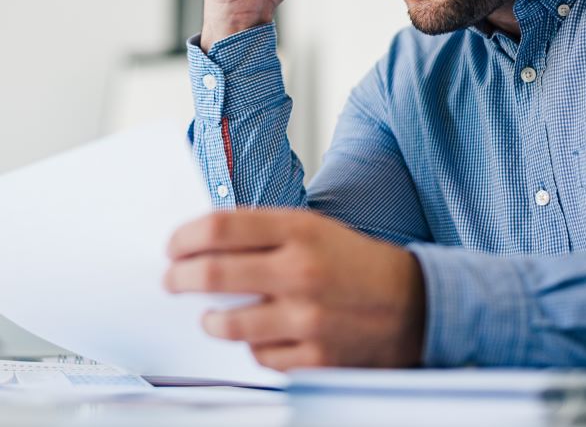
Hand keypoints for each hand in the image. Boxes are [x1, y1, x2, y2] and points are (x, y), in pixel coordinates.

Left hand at [164, 209, 425, 369]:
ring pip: (225, 323)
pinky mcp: (312, 358)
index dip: (184, 238)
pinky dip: (251, 344)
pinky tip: (262, 332)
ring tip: (211, 314)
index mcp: (301, 230)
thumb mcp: (316, 228)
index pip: (220, 227)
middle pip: (211, 274)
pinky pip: (256, 355)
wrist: (412, 304)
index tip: (174, 246)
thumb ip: (265, 231)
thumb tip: (206, 241)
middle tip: (172, 279)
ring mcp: (305, 318)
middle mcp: (300, 271)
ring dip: (209, 318)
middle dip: (178, 278)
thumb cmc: (357, 263)